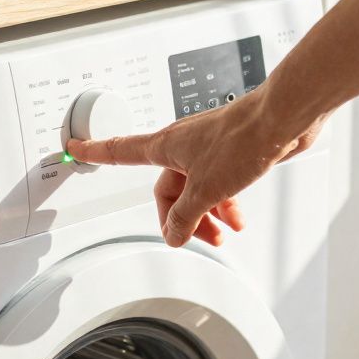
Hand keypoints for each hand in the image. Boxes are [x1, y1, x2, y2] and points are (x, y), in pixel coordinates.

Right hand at [66, 83, 326, 246]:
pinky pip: (217, 182)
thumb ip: (186, 216)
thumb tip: (173, 233)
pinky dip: (224, 202)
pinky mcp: (231, 151)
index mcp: (166, 147)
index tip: (76, 147)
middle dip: (179, 216)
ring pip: (196, 187)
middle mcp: (183, 144)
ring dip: (206, 214)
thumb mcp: (206, 189)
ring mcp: (208, 147)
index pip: (119, 151)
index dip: (95, 152)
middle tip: (188, 237)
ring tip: (221, 233)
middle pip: (167, 187)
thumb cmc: (243, 138)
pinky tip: (236, 217)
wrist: (282, 120)